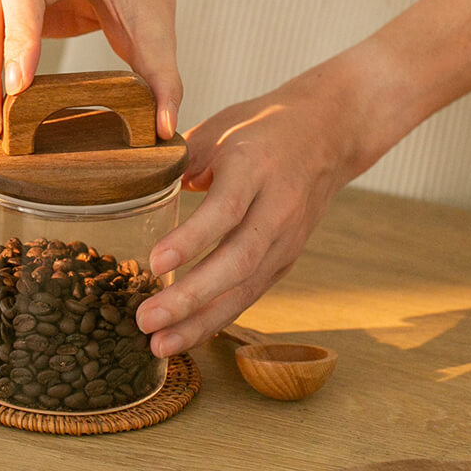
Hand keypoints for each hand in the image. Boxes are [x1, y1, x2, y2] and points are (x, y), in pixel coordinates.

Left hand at [136, 64, 364, 356]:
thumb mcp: (220, 127)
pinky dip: (220, 317)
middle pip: (237, 261)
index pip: (226, 209)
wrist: (331, 133)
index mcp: (256, 167)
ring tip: (160, 344)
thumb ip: (182, 160)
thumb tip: (140, 186)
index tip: (155, 264)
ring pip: (245, 288)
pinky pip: (252, 292)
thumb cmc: (265, 126)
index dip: (192, 239)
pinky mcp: (287, 258)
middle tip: (145, 320)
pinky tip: (188, 335)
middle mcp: (277, 208)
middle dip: (190, 298)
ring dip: (201, 321)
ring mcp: (287, 238)